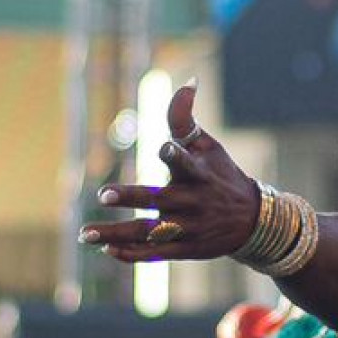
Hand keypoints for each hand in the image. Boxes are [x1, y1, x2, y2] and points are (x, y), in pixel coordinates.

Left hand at [81, 84, 260, 266]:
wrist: (252, 220)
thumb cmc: (221, 174)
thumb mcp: (208, 145)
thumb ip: (185, 118)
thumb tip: (188, 82)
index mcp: (199, 173)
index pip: (186, 162)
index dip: (175, 154)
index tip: (163, 148)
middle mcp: (193, 202)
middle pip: (160, 200)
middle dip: (131, 197)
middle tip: (103, 195)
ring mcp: (188, 228)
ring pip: (149, 232)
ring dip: (116, 234)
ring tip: (84, 234)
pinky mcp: (186, 249)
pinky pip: (155, 254)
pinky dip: (131, 254)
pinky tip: (106, 249)